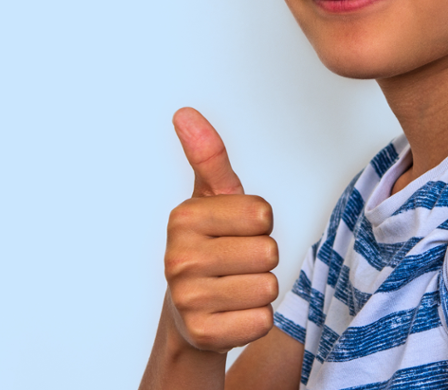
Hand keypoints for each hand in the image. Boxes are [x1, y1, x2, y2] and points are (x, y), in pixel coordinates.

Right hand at [163, 108, 279, 352]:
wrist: (189, 314)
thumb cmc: (210, 248)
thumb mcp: (213, 201)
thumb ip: (208, 157)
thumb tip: (185, 112)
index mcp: (183, 218)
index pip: (262, 214)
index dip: (259, 225)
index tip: (235, 232)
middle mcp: (178, 258)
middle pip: (268, 252)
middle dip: (262, 259)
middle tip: (236, 264)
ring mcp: (188, 299)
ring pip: (268, 287)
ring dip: (260, 290)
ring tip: (234, 287)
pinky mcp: (204, 335)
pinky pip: (262, 321)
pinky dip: (256, 319)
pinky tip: (232, 314)